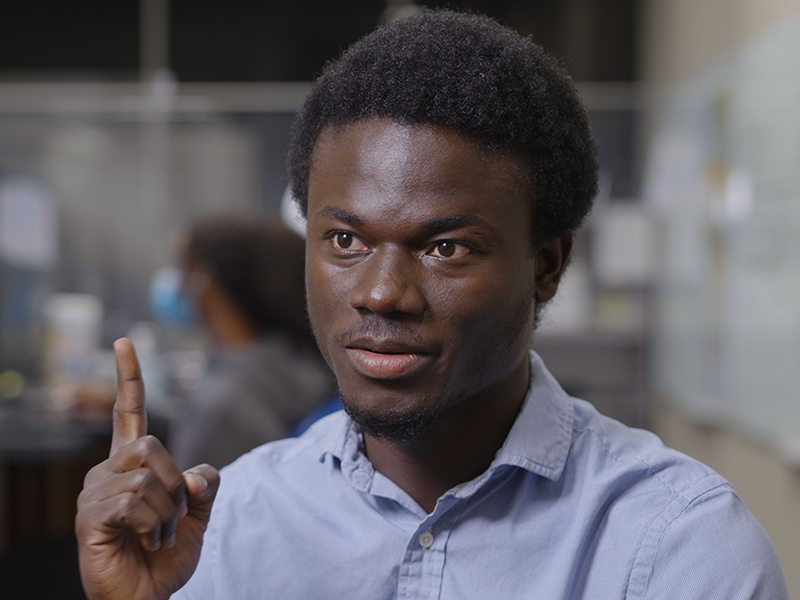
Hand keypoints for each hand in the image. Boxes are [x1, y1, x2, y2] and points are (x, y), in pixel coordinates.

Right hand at [75, 338, 219, 599]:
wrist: (147, 597)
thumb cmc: (165, 555)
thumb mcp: (197, 514)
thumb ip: (203, 484)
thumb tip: (193, 471)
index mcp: (133, 463)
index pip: (128, 412)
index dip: (129, 378)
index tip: (124, 342)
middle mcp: (108, 470)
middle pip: (153, 446)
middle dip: (176, 484)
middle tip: (174, 517)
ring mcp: (95, 493)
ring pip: (148, 478)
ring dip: (168, 512)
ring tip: (158, 535)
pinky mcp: (90, 517)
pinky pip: (135, 503)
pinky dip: (155, 525)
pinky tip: (146, 541)